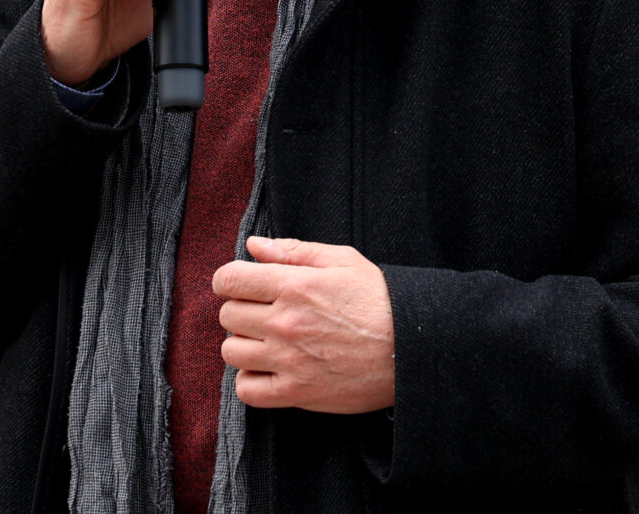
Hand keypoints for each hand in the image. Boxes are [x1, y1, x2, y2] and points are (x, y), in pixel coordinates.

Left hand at [213, 237, 395, 412]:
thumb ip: (294, 251)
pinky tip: (268, 370)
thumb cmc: (378, 300)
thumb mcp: (341, 261)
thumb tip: (254, 246)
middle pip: (228, 316)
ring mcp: (289, 360)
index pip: (229, 280)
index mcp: (293, 285)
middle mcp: (284, 323)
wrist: (410, 347)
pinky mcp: (297, 392)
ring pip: (232, 352)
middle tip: (263, 313)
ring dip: (244, 345)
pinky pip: (247, 391)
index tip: (240, 285)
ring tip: (266, 342)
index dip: (229, 280)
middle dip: (240, 310)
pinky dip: (251, 381)